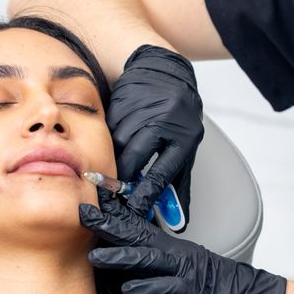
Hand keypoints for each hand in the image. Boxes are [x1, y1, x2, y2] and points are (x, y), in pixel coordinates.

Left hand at [81, 193, 291, 293]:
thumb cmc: (213, 285)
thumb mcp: (180, 267)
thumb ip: (152, 263)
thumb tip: (119, 268)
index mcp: (168, 247)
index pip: (135, 225)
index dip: (111, 213)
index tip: (87, 201)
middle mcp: (174, 253)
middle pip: (137, 234)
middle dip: (108, 225)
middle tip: (83, 215)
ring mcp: (183, 271)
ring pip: (147, 260)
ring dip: (120, 257)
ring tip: (96, 258)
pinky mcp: (192, 292)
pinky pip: (168, 288)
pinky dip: (148, 287)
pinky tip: (131, 288)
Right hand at [106, 44, 203, 218]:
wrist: (164, 71)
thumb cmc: (178, 115)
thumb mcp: (186, 146)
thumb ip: (179, 183)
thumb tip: (178, 221)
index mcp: (184, 135)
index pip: (163, 171)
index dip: (146, 193)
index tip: (134, 208)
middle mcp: (164, 121)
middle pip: (134, 156)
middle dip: (120, 178)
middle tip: (111, 195)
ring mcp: (141, 110)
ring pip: (116, 144)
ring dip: (111, 160)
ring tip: (107, 171)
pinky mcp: (122, 103)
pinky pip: (108, 130)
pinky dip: (106, 142)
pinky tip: (107, 146)